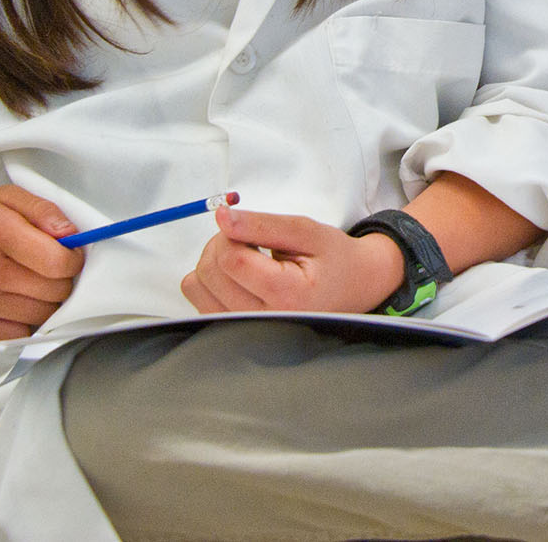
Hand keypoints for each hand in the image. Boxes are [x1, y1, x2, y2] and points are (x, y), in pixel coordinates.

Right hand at [0, 184, 82, 340]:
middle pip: (54, 292)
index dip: (73, 259)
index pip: (57, 263)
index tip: (69, 254)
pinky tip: (12, 297)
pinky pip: (18, 332)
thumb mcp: (6, 197)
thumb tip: (72, 236)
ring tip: (29, 280)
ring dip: (45, 300)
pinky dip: (24, 318)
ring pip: (41, 315)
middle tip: (48, 267)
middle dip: (62, 279)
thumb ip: (44, 211)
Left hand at [181, 206, 402, 314]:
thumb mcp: (306, 231)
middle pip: (209, 272)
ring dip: (213, 261)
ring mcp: (245, 330)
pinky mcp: (232, 330)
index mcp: (288, 296)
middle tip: (249, 239)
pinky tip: (237, 275)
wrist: (351, 287)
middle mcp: (263, 320)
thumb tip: (222, 217)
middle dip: (221, 243)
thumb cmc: (332, 259)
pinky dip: (209, 279)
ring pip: (196, 286)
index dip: (231, 232)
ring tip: (245, 257)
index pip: (231, 259)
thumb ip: (263, 224)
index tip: (249, 226)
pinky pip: (197, 299)